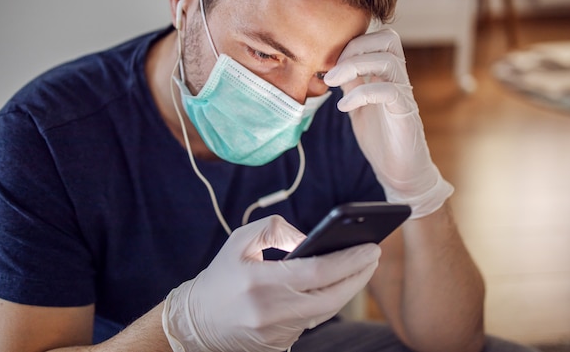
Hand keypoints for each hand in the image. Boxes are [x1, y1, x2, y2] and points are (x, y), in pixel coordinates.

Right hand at [162, 215, 379, 351]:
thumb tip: (309, 239)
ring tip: (360, 266)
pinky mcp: (279, 344)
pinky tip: (337, 285)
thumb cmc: (220, 277)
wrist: (196, 322)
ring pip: (325, 312)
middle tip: (373, 255)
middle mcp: (271, 312)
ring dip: (347, 289)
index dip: (349, 260)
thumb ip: (275, 230)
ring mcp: (277, 333)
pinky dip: (326, 303)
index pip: (317, 273)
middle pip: (331, 297)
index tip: (370, 246)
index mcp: (260, 283)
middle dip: (358, 275)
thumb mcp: (240, 241)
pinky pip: (312, 322)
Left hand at [324, 29, 453, 217]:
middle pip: (389, 39)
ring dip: (354, 67)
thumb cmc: (380, 139)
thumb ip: (350, 85)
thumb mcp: (357, 106)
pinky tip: (344, 106)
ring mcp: (404, 95)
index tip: (328, 61)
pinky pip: (390, 91)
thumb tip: (331, 67)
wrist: (399, 173)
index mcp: (386, 75)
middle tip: (332, 69)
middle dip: (356, 46)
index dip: (352, 42)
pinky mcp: (406, 113)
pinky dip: (362, 94)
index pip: (377, 38)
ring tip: (331, 83)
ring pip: (389, 61)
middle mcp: (398, 80)